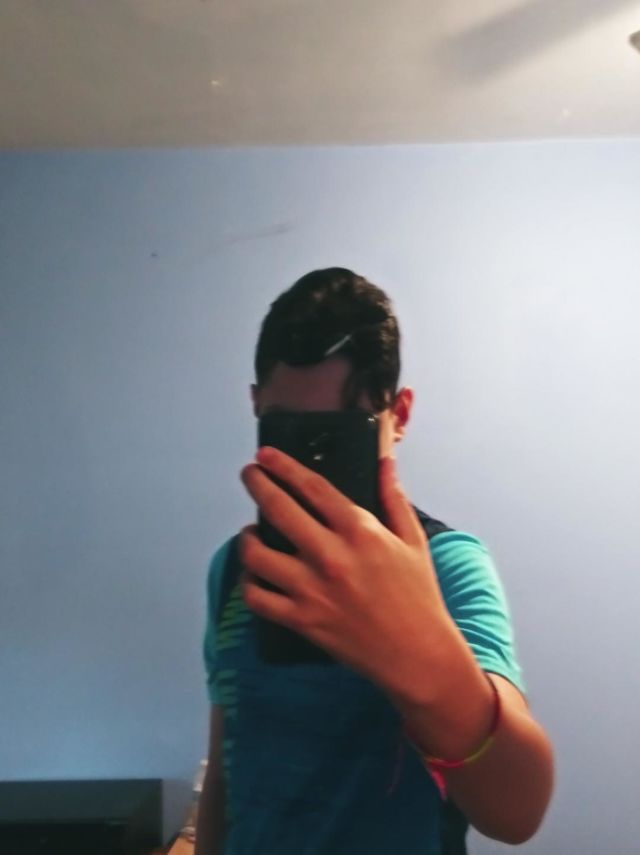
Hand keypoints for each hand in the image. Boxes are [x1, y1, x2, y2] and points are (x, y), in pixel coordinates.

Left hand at [239, 446, 451, 695]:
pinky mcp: (302, 621)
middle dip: (256, 484)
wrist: (416, 655)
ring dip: (246, 538)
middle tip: (250, 474)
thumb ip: (393, 498)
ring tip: (250, 532)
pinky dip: (249, 583)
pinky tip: (254, 573)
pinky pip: (257, 598)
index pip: (312, 487)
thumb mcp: (413, 540)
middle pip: (278, 509)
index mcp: (360, 532)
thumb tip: (384, 461)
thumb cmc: (418, 595)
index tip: (265, 454)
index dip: (284, 466)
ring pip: (257, 556)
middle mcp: (331, 556)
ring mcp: (312, 590)